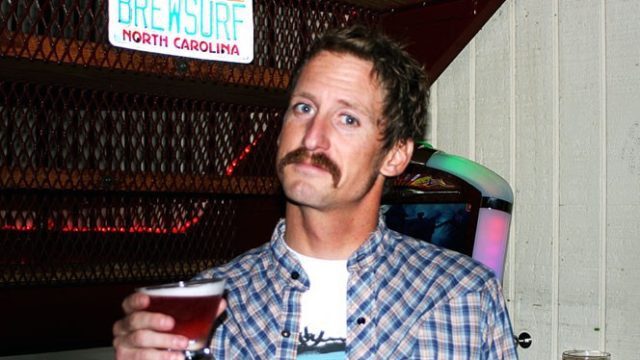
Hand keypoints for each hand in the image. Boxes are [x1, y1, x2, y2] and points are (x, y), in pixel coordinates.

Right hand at [112, 292, 226, 359]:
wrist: (164, 358)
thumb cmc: (170, 335)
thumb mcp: (182, 323)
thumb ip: (200, 312)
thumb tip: (221, 303)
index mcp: (134, 312)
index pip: (130, 303)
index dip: (137, 300)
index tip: (148, 299)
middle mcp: (123, 328)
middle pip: (136, 322)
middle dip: (155, 321)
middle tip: (173, 325)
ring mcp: (123, 345)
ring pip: (140, 342)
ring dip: (163, 343)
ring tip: (182, 346)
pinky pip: (141, 359)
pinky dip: (161, 358)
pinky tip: (175, 358)